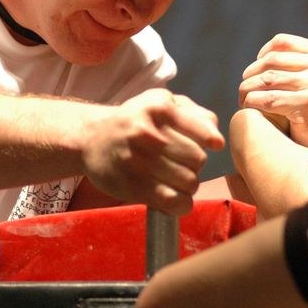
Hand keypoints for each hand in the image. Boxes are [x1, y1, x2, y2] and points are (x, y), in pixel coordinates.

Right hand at [79, 89, 223, 214]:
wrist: (91, 138)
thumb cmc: (136, 120)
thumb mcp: (161, 103)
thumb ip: (193, 114)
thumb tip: (216, 140)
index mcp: (160, 108)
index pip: (203, 131)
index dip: (211, 141)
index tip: (213, 145)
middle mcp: (148, 132)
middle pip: (198, 160)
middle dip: (196, 165)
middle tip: (183, 163)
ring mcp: (138, 160)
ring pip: (188, 182)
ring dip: (189, 185)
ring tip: (177, 180)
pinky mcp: (132, 185)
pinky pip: (172, 201)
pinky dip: (181, 204)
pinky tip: (177, 199)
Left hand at [238, 33, 307, 147]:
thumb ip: (298, 65)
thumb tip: (263, 56)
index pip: (282, 42)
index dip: (262, 54)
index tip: (254, 70)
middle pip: (271, 60)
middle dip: (250, 74)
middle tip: (243, 89)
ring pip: (266, 79)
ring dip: (247, 89)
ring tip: (243, 99)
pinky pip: (269, 99)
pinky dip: (253, 102)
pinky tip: (249, 108)